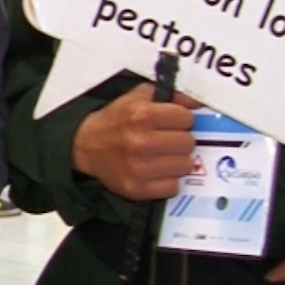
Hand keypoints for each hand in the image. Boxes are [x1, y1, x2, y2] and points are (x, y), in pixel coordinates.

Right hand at [70, 82, 196, 200]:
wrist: (86, 145)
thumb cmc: (116, 120)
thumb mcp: (139, 97)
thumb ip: (171, 96)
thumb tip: (199, 102)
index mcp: (141, 115)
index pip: (187, 118)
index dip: (181, 119)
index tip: (172, 122)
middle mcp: (140, 142)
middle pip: (188, 143)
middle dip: (180, 139)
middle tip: (166, 139)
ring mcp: (139, 168)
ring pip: (186, 166)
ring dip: (177, 161)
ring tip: (161, 155)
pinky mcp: (137, 189)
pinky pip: (173, 187)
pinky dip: (168, 180)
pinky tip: (155, 171)